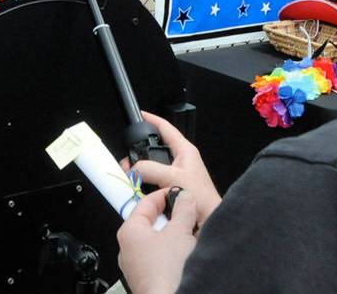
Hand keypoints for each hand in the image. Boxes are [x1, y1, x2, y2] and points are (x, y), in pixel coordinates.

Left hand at [118, 188, 197, 293]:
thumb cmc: (168, 272)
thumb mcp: (180, 232)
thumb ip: (183, 210)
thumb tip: (184, 197)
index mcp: (129, 231)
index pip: (145, 203)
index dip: (165, 194)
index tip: (180, 192)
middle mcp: (128, 249)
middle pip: (152, 223)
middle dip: (173, 217)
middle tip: (190, 213)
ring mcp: (137, 267)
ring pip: (158, 242)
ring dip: (175, 236)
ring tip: (192, 234)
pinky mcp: (149, 280)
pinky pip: (161, 259)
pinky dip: (174, 253)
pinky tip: (188, 255)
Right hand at [121, 111, 220, 228]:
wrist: (209, 222)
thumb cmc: (202, 198)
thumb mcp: (173, 177)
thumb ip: (150, 169)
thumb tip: (134, 170)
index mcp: (185, 151)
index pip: (166, 128)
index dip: (152, 119)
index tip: (139, 115)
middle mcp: (180, 161)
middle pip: (153, 150)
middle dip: (138, 154)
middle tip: (127, 162)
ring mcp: (176, 175)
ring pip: (151, 168)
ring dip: (140, 173)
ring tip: (131, 178)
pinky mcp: (171, 189)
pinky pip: (152, 182)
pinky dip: (144, 185)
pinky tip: (139, 189)